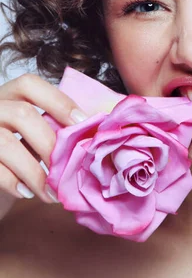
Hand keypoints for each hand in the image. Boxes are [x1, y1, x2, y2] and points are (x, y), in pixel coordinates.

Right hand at [0, 73, 86, 203]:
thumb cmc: (20, 152)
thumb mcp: (36, 133)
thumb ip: (56, 127)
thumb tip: (96, 131)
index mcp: (9, 95)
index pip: (29, 84)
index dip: (58, 101)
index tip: (83, 122)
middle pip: (22, 115)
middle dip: (49, 143)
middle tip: (68, 168)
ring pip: (5, 144)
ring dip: (35, 171)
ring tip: (52, 191)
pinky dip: (14, 183)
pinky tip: (28, 194)